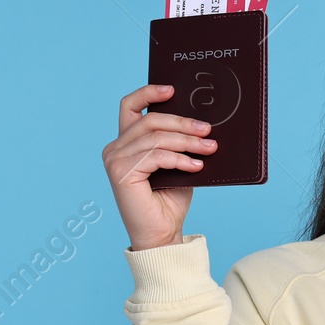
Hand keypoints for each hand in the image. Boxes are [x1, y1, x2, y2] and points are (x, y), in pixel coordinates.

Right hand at [101, 84, 219, 249]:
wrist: (163, 234)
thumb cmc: (170, 201)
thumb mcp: (177, 164)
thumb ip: (178, 143)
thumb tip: (201, 123)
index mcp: (125, 143)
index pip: (129, 107)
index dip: (148, 93)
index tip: (172, 89)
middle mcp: (114, 149)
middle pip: (150, 121)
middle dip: (182, 122)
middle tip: (207, 128)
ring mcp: (115, 160)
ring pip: (155, 138)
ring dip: (187, 142)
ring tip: (209, 147)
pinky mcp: (121, 173)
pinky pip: (156, 156)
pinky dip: (180, 159)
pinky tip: (196, 166)